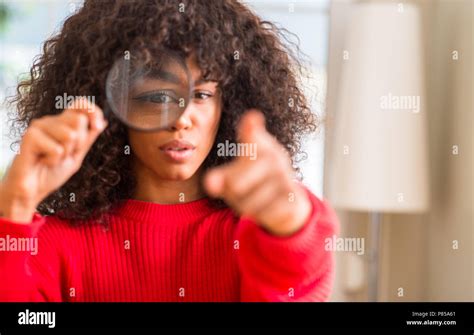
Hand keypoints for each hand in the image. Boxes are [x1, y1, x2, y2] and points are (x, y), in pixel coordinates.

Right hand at [0, 98, 106, 222]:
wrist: (32, 190)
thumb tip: (103, 121)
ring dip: (66, 154)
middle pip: (79, 120)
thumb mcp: (77, 155)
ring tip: (52, 159)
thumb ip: (88, 138)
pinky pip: (57, 149)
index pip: (80, 104)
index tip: (97, 126)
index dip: (93, 111)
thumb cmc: (51, 173)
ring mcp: (39, 127)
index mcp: (62, 123)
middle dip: (79, 143)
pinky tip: (43, 162)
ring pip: (70, 135)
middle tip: (65, 154)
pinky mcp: (30, 136)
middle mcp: (50, 121)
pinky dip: (54, 161)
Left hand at [204, 110, 311, 235]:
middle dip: (232, 194)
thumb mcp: (235, 175)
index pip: (252, 135)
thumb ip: (220, 178)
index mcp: (258, 145)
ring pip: (249, 203)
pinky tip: (266, 207)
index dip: (250, 128)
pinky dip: (260, 215)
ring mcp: (286, 175)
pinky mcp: (294, 195)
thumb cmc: (255, 181)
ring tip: (253, 199)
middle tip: (238, 190)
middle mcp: (274, 156)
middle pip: (235, 185)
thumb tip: (210, 184)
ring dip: (245, 207)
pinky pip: (264, 213)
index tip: (251, 118)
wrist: (289, 202)